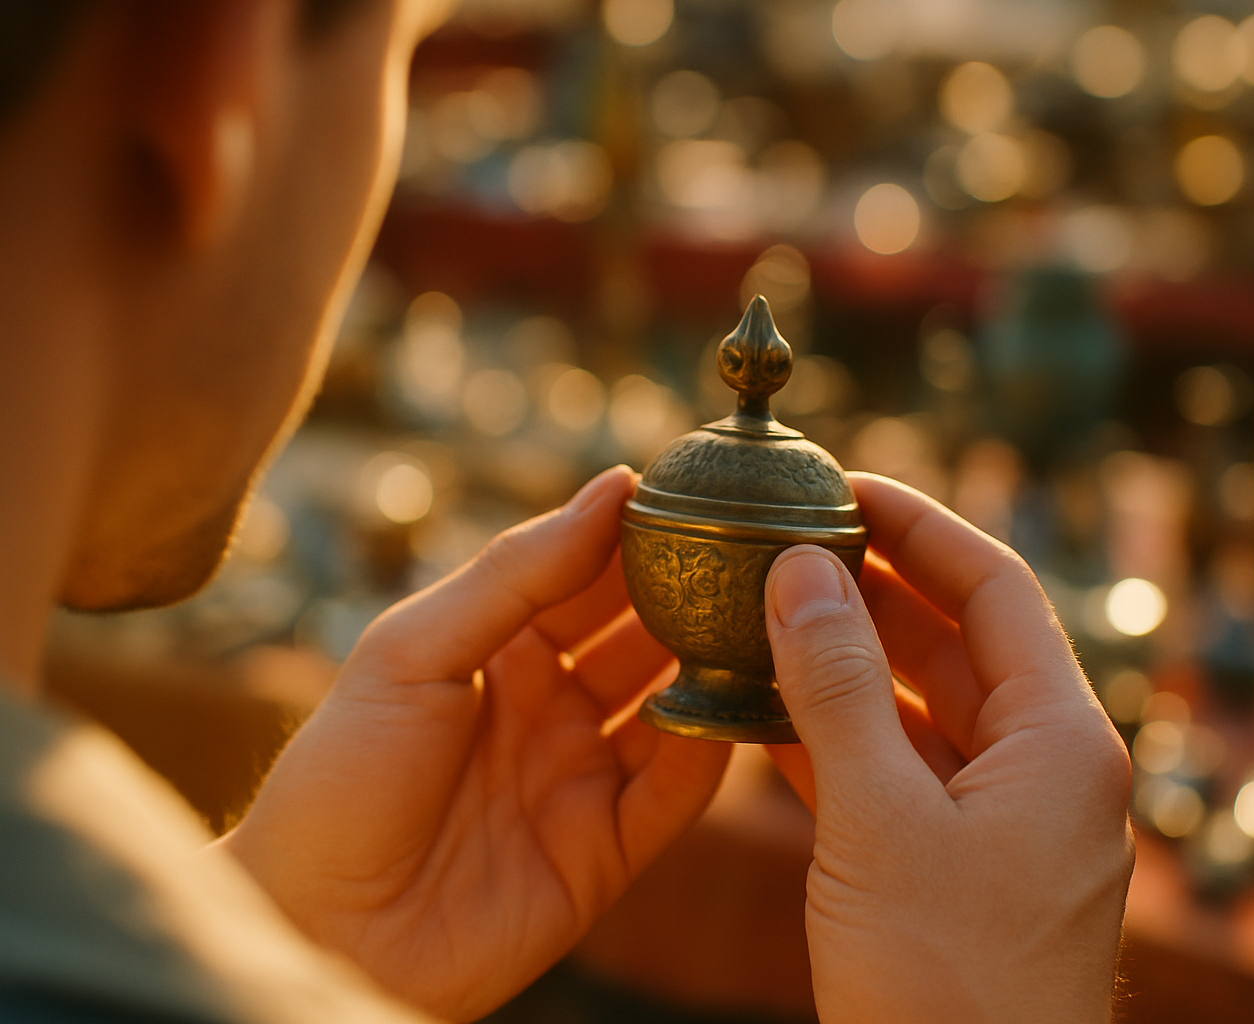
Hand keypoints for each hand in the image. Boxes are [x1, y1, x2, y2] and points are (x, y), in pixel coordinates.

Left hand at [218, 467, 729, 1021]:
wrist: (320, 929)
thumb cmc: (339, 780)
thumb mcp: (412, 651)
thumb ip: (515, 574)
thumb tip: (612, 489)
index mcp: (500, 649)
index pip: (588, 574)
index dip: (638, 535)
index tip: (698, 492)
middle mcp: (551, 706)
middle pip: (643, 635)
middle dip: (693, 593)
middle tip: (751, 550)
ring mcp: (582, 776)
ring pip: (674, 708)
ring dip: (714, 666)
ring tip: (762, 619)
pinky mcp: (606, 851)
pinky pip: (675, 794)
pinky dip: (709, 752)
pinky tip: (731, 709)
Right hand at [763, 474, 1132, 1023]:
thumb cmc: (944, 987)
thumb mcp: (878, 821)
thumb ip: (837, 689)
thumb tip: (803, 570)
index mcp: (1061, 741)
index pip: (994, 589)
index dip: (919, 527)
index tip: (844, 488)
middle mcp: (1047, 771)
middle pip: (958, 644)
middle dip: (872, 592)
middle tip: (788, 546)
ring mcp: (1007, 825)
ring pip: (923, 713)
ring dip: (846, 668)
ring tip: (763, 617)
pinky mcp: (963, 871)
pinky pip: (903, 778)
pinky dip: (841, 743)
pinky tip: (767, 718)